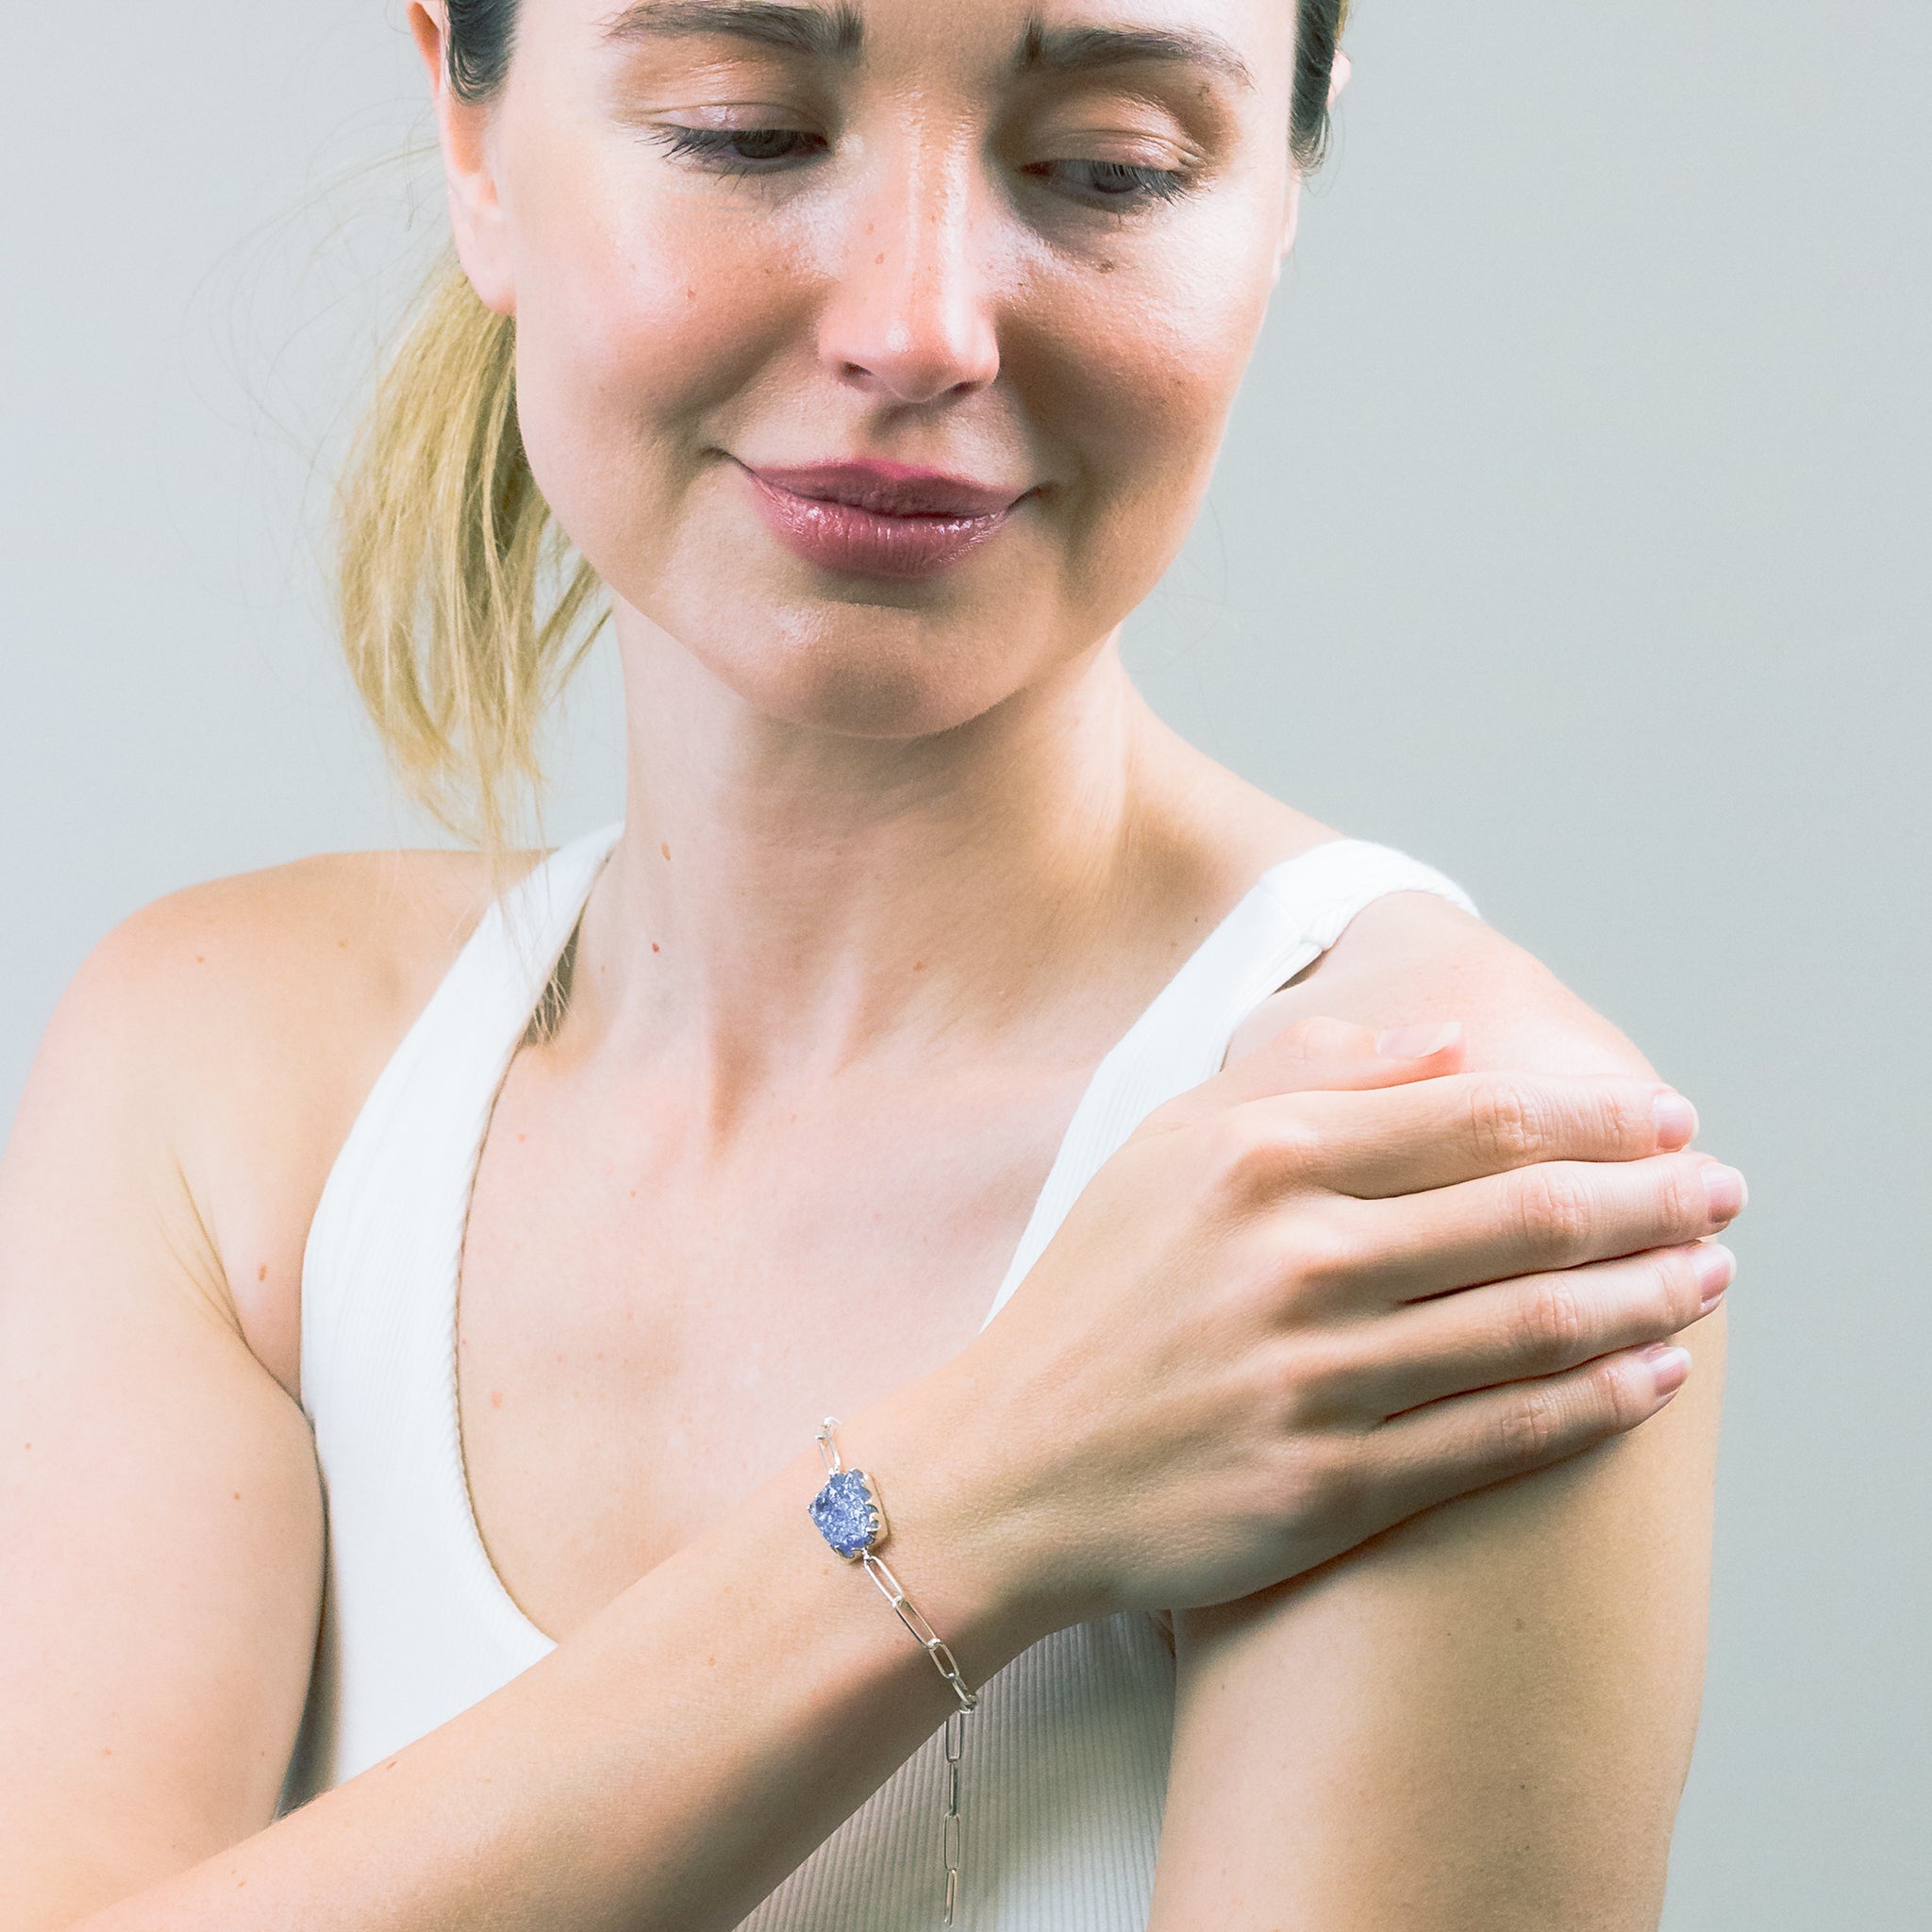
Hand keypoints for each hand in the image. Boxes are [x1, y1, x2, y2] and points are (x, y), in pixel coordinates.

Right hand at [946, 1016, 1741, 1627]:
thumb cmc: (1096, 1294)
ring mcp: (1314, 1380)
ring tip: (1713, 1275)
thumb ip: (1299, 1073)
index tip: (1666, 1116)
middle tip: (1723, 1191)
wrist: (1011, 1465)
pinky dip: (1593, 1404)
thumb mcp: (1164, 1145)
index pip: (1473, 1118)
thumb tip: (1443, 1041)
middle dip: (1651, 1199)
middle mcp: (1294, 1261)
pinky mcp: (1328, 1486)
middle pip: (1525, 1217)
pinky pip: (1496, 1438)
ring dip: (1646, 1295)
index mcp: (1258, 1159)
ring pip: (1530, 1327)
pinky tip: (1652, 1378)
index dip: (1593, 1115)